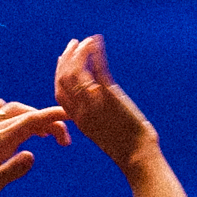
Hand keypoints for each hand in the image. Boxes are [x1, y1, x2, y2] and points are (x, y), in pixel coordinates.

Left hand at [0, 95, 68, 196]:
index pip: (32, 121)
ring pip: (10, 109)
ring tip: (42, 132)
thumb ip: (12, 170)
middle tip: (62, 141)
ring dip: (30, 116)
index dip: (54, 116)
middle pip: (26, 115)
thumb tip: (31, 156)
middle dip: (48, 122)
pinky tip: (5, 116)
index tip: (72, 116)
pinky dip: (0, 107)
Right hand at [53, 36, 157, 173]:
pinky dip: (96, 52)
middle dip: (68, 58)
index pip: (59, 91)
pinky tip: (97, 41)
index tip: (63, 58)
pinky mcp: (109, 95)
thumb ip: (95, 114)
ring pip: (78, 71)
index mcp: (78, 119)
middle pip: (64, 78)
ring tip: (88, 41)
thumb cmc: (125, 146)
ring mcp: (94, 102)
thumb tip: (98, 100)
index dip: (59, 72)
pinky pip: (98, 68)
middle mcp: (82, 109)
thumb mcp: (102, 130)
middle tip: (75, 43)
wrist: (137, 155)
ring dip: (81, 52)